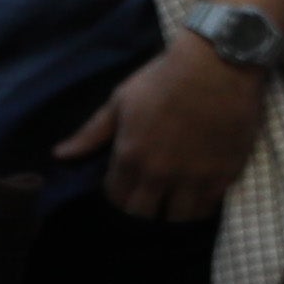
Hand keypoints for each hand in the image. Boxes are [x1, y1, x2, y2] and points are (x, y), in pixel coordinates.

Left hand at [59, 31, 269, 220]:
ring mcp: (193, 178)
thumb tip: (60, 155)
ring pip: (176, 219)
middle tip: (147, 196)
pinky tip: (196, 194)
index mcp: (130, 156)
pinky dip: (198, 205)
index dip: (118, 195)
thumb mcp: (122, 100)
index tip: (125, 186)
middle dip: (141, 209)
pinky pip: (206, 208)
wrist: (220, 63)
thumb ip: (92, 133)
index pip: (116, 197)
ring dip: (171, 212)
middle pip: (142, 215)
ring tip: (173, 200)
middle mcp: (159, 174)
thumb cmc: (165, 78)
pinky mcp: (222, 176)